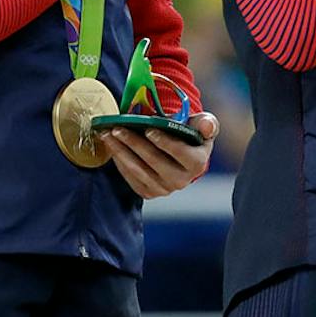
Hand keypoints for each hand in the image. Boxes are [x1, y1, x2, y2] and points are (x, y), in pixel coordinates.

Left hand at [103, 112, 217, 198]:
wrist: (181, 155)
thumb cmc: (191, 135)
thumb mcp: (201, 126)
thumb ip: (206, 123)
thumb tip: (207, 125)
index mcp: (197, 164)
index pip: (181, 153)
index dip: (165, 142)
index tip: (149, 130)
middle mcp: (182, 180)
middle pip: (154, 161)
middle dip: (134, 143)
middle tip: (117, 129)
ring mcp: (164, 189)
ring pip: (138, 169)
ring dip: (120, 151)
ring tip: (108, 135)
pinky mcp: (149, 193)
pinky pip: (130, 177)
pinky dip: (119, 161)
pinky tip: (111, 147)